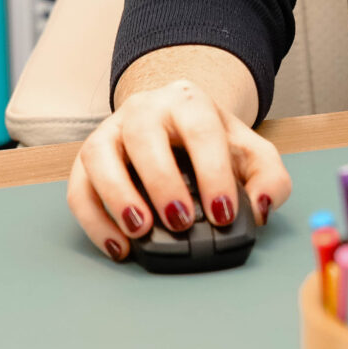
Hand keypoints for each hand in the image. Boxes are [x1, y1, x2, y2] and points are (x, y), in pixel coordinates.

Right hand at [67, 49, 294, 261]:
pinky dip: (93, 220)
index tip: (222, 213)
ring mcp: (110, 131)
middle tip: (181, 222)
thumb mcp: (250, 152)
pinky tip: (118, 245)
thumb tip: (260, 207)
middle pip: (144, 136)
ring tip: (140, 232)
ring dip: (117, 197)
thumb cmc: (211, 143)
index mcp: (189, 102)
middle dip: (161, 182)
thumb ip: (269, 178)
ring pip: (100, 156)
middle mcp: (144, 109)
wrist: (174, 121)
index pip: (201, 130)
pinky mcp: (86, 159)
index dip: (213, 172)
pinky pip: (79, 187)